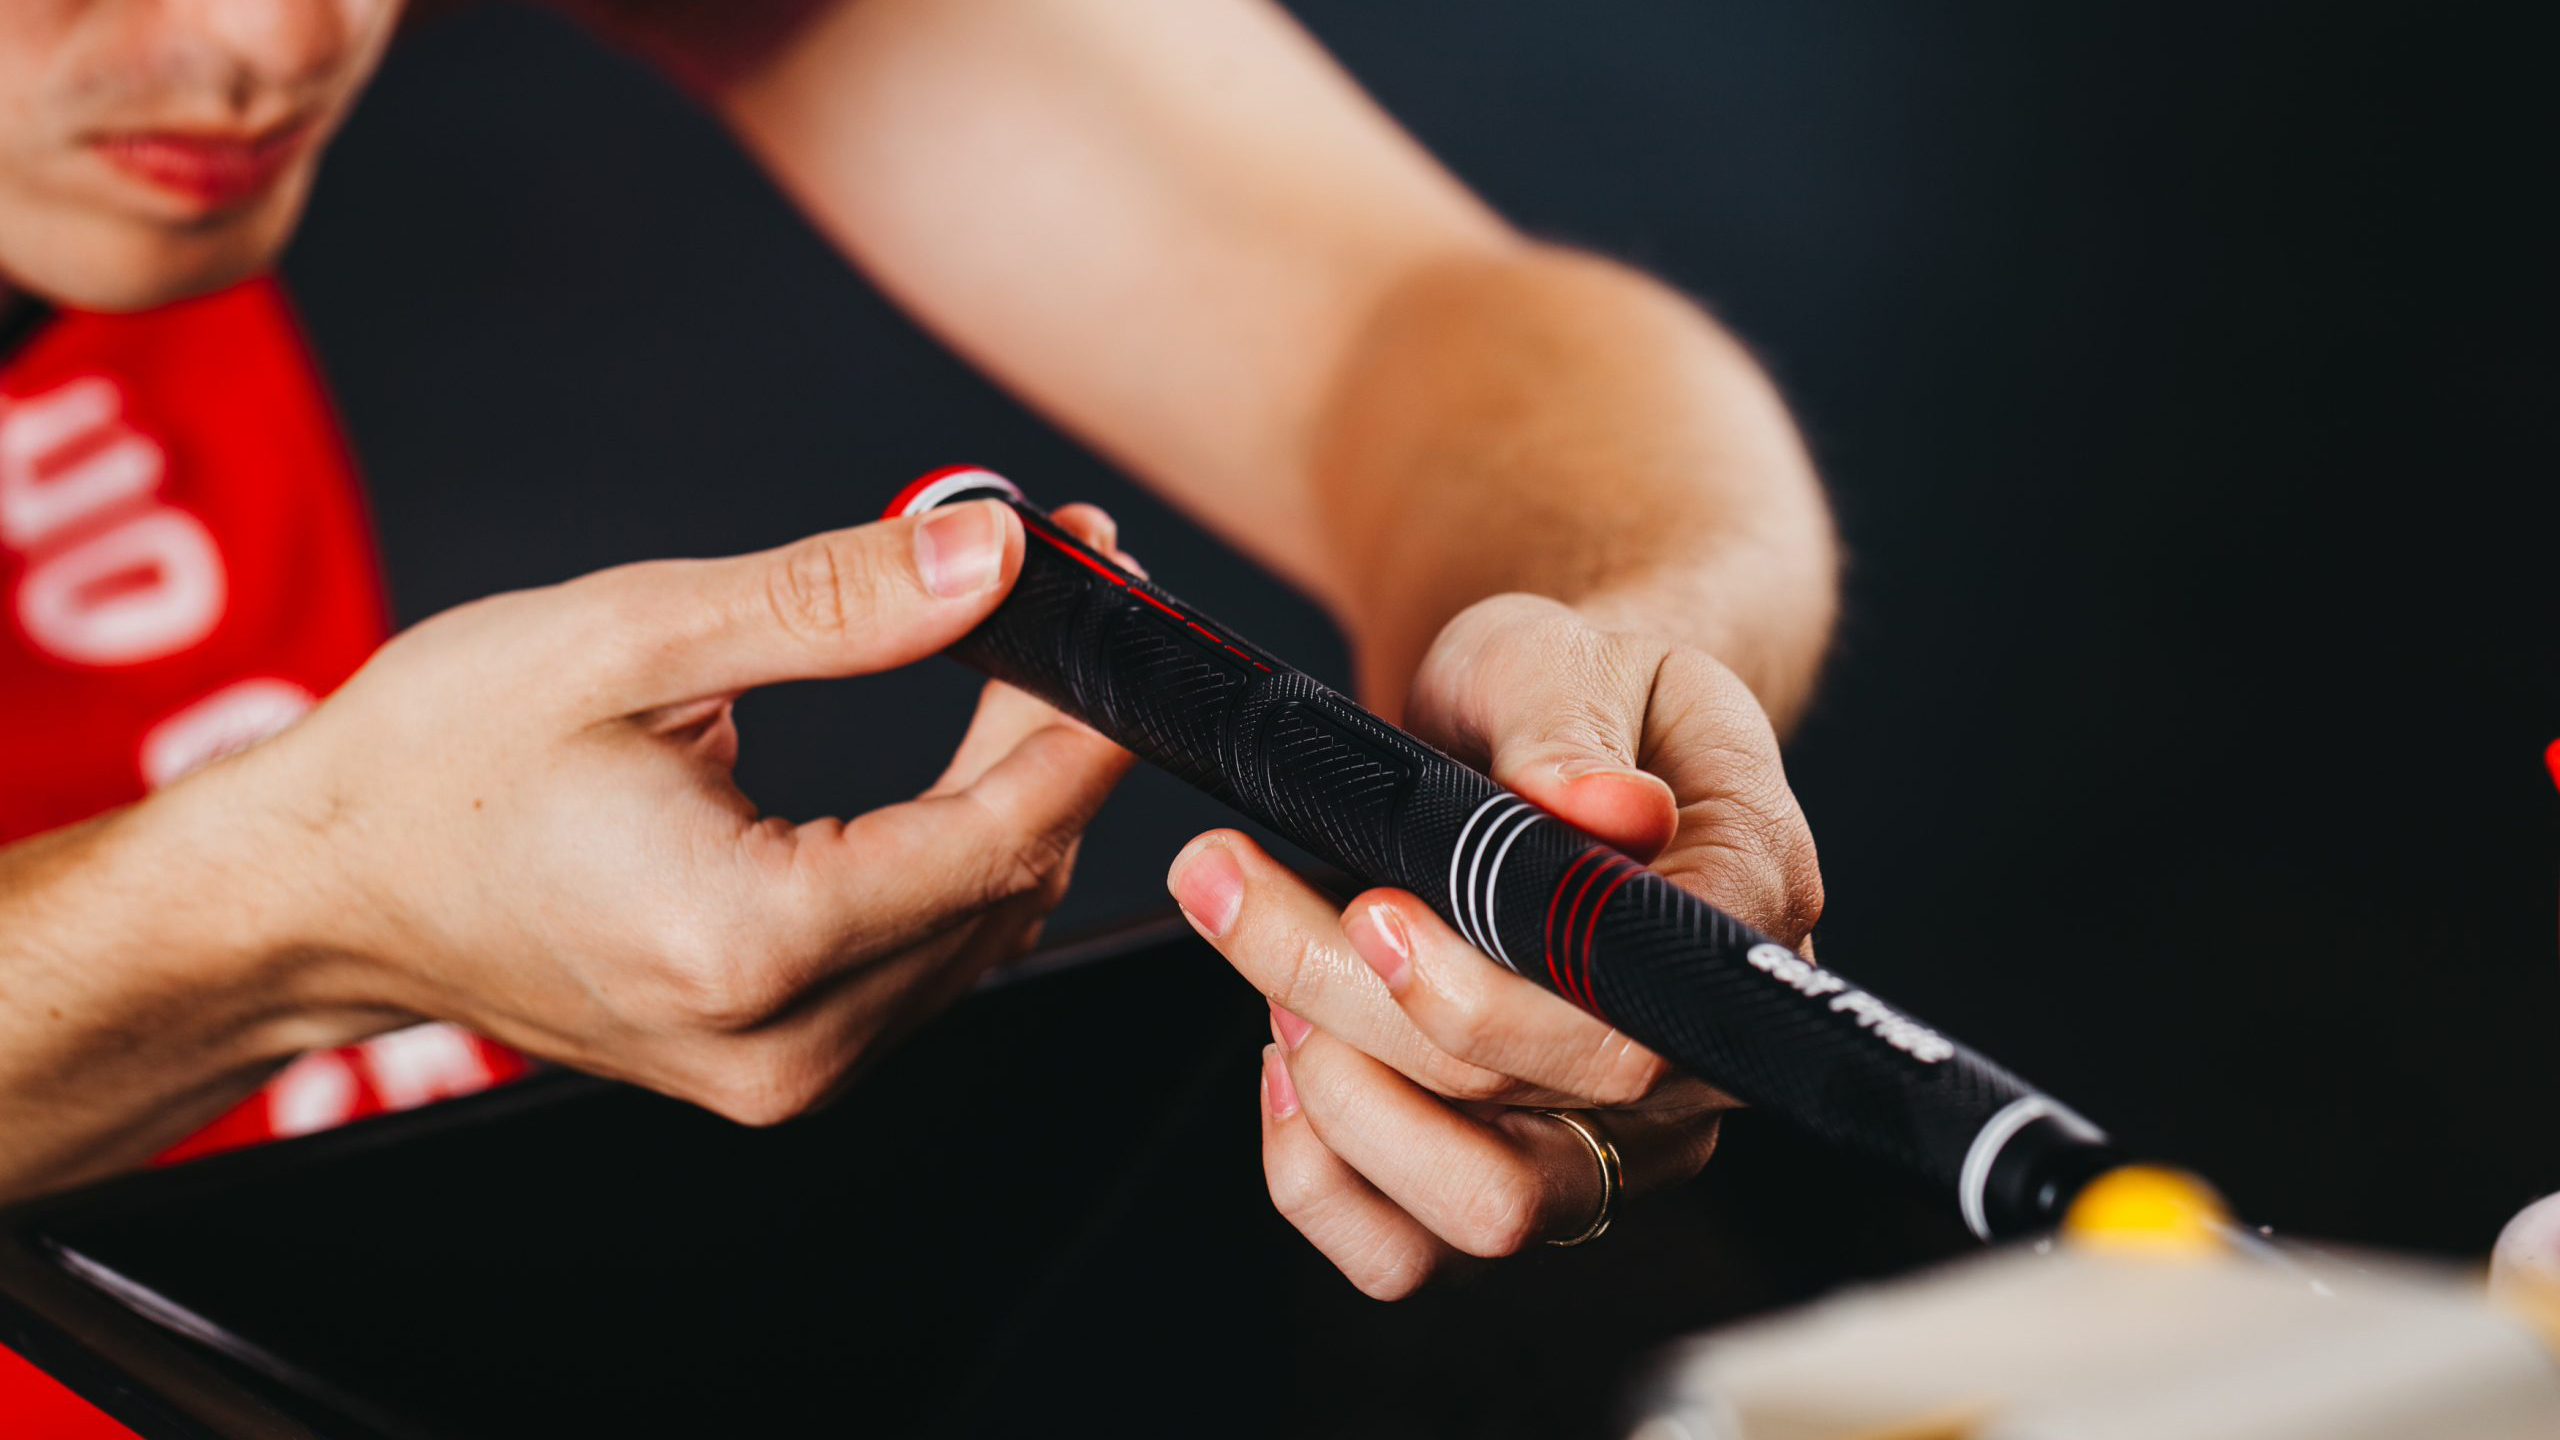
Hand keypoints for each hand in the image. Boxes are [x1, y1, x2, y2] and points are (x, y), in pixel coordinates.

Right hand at [168, 500, 1133, 1123]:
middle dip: (1053, 733)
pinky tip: (946, 759)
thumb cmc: (433, 765)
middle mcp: (785, 1040)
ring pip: (982, 925)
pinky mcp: (775, 1065)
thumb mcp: (631, 636)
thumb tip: (991, 552)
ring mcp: (783, 1071)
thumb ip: (835, 602)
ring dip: (1013, 792)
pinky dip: (953, 852)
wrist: (318, 893)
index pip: (1004, 834)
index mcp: (750, 940)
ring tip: (994, 656)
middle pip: (1010, 879)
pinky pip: (923, 958)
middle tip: (1044, 594)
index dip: (1082, 713)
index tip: (1114, 600)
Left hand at [1168, 592, 1820, 1296]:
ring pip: (1479, 1208)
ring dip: (1335, 1095)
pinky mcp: (1529, 1174)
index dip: (1484, 992)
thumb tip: (1609, 810)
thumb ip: (1570, 727)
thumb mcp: (1560, 656)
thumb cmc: (1562, 691)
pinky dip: (1320, 1174)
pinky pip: (1414, 1250)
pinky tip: (1280, 1056)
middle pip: (1524, 1101)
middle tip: (1235, 882)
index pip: (1631, 1017)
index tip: (1367, 908)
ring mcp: (1623, 1134)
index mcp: (1746, 904)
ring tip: (1264, 960)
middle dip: (1349, 1002)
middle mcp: (1700, 1050)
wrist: (1538, 734)